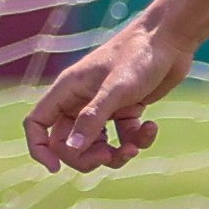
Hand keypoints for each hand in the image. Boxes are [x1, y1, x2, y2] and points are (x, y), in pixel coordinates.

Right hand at [22, 18, 191, 173]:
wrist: (171, 39)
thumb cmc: (139, 56)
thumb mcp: (116, 89)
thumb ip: (92, 119)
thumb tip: (72, 149)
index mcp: (67, 90)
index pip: (37, 124)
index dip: (39, 148)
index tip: (55, 168)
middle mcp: (81, 100)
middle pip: (69, 144)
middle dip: (86, 157)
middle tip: (108, 156)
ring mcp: (104, 107)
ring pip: (98, 146)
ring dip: (115, 155)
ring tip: (134, 148)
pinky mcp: (127, 111)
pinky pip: (124, 138)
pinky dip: (137, 140)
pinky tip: (151, 127)